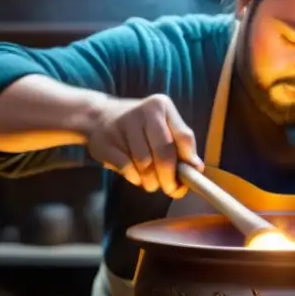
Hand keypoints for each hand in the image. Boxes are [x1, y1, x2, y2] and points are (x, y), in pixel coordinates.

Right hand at [84, 94, 202, 197]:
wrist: (98, 117)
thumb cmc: (139, 127)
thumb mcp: (162, 128)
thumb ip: (180, 146)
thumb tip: (196, 169)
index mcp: (161, 106)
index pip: (183, 137)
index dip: (188, 162)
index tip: (189, 180)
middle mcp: (143, 111)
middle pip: (164, 152)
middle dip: (169, 177)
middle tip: (169, 189)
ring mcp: (122, 125)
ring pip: (145, 163)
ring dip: (150, 180)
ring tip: (150, 181)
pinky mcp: (105, 141)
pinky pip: (127, 168)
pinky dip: (134, 178)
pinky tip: (134, 175)